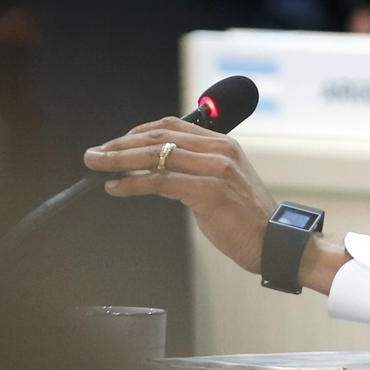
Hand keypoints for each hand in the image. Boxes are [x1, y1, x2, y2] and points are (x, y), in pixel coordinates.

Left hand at [83, 117, 275, 274]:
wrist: (275, 242)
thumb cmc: (248, 219)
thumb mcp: (224, 183)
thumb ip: (197, 170)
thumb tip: (158, 170)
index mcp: (223, 144)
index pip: (172, 126)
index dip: (138, 132)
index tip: (115, 143)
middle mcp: (219, 150)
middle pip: (159, 138)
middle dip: (120, 144)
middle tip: (94, 153)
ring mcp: (215, 169)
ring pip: (156, 156)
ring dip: (119, 160)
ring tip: (97, 166)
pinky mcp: (208, 191)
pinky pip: (161, 182)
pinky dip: (133, 184)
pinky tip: (116, 188)